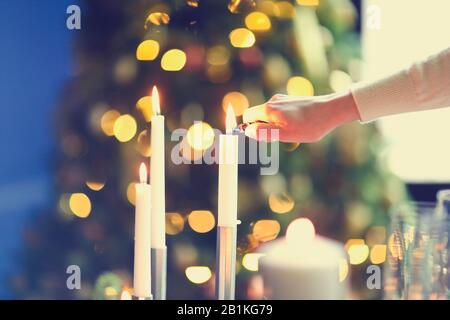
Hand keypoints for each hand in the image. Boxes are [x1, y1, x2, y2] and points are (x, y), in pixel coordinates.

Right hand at [242, 91, 359, 142]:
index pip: (247, 117)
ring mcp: (282, 99)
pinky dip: (284, 120)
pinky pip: (279, 112)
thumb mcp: (284, 134)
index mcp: (268, 109)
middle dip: (264, 127)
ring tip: (293, 131)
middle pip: (258, 116)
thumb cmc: (309, 125)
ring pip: (269, 115)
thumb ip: (264, 132)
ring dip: (275, 125)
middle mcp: (273, 101)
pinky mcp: (291, 100)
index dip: (251, 128)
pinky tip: (298, 125)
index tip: (264, 136)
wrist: (331, 110)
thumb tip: (247, 131)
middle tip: (280, 136)